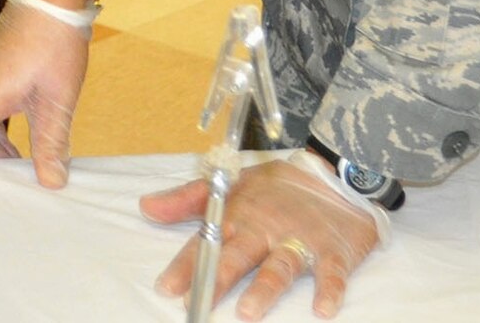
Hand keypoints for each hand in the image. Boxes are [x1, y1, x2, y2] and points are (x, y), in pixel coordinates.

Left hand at [144, 156, 383, 319]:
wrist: (333, 172)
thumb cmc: (277, 186)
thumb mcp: (232, 185)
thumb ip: (188, 199)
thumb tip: (146, 207)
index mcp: (239, 214)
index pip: (207, 240)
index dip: (186, 264)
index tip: (167, 287)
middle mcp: (266, 229)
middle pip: (239, 256)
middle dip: (217, 278)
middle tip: (198, 302)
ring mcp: (300, 240)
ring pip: (280, 266)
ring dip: (265, 289)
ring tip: (248, 311)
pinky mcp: (334, 251)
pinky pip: (333, 273)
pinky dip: (331, 290)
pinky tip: (323, 310)